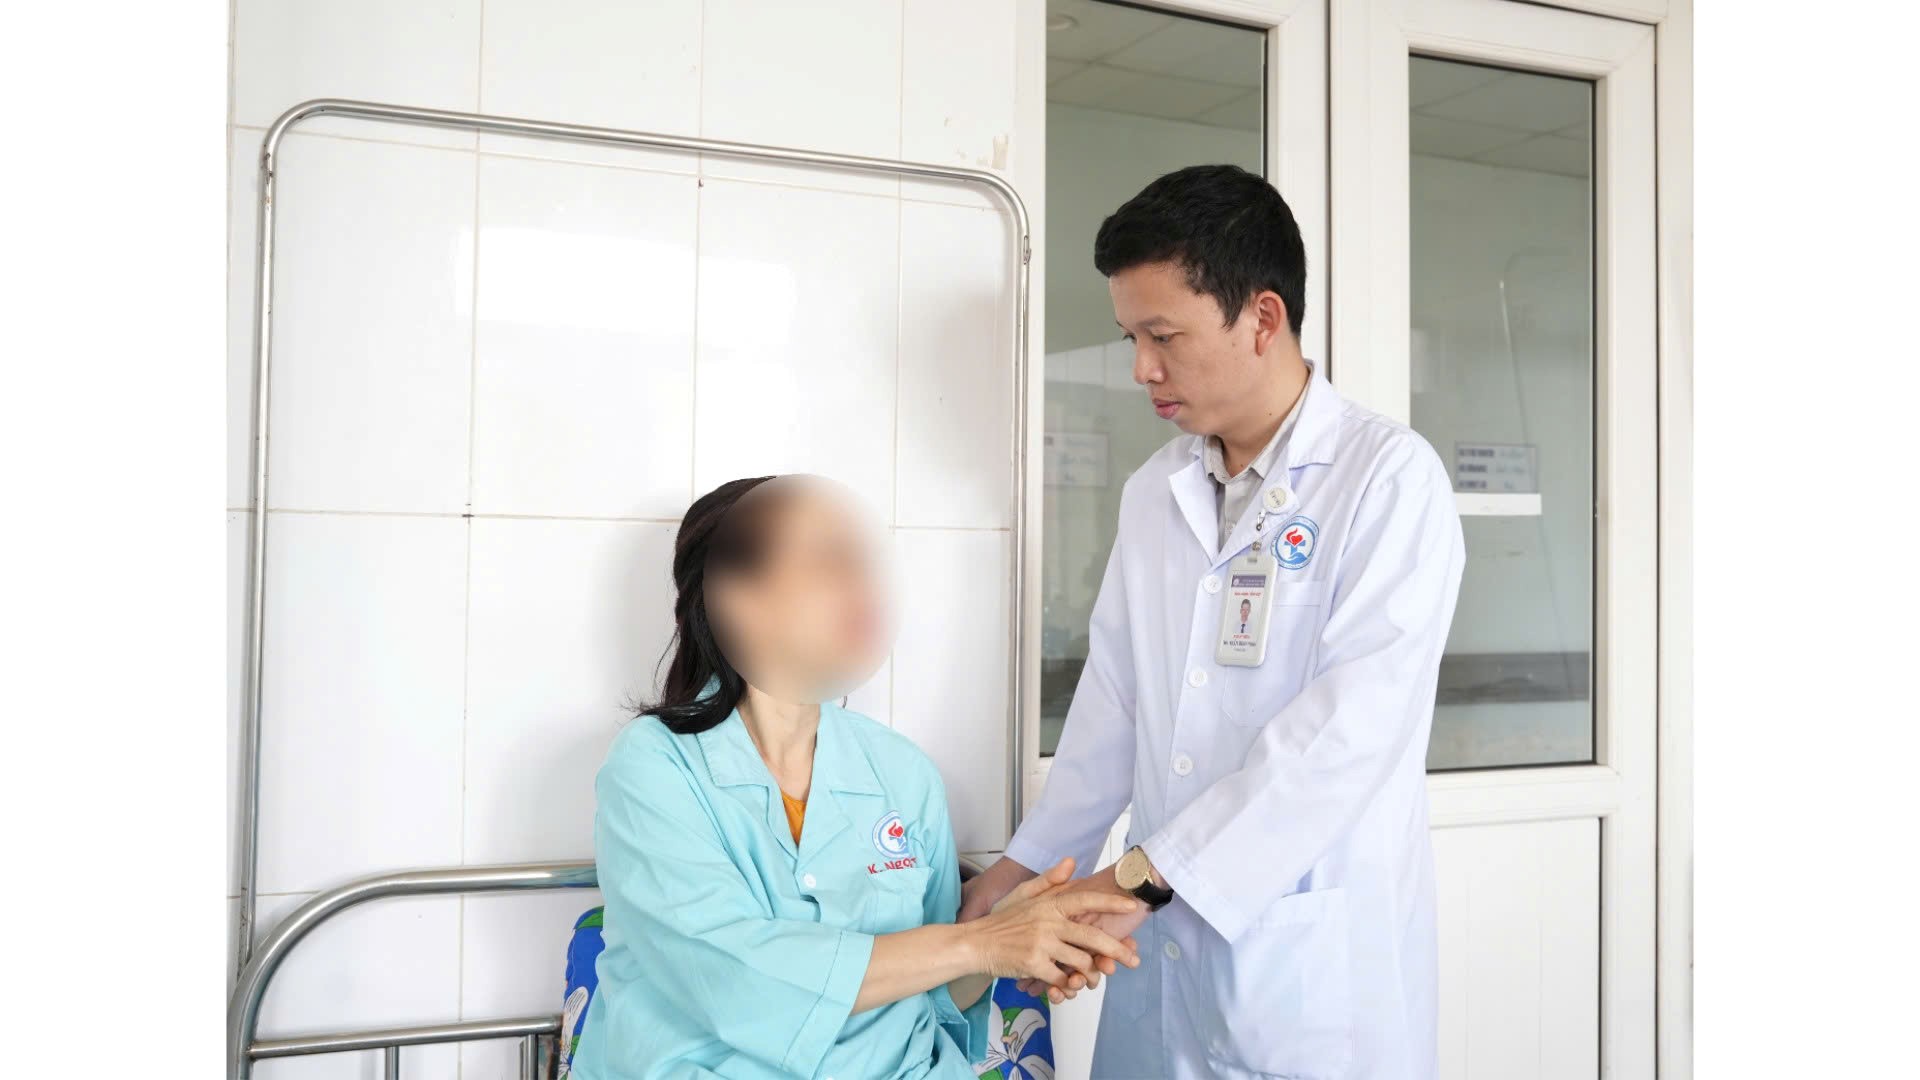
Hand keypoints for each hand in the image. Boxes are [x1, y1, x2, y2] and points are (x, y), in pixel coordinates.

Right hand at [966, 858, 1141, 1003]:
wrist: (975, 944)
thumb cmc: (1000, 920)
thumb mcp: (1023, 893)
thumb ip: (1050, 880)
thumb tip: (1071, 861)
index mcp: (1048, 904)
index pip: (1085, 899)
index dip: (1110, 903)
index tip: (1131, 907)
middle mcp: (1048, 922)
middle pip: (1092, 936)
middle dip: (1117, 950)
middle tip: (1133, 960)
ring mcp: (1041, 944)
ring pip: (1081, 962)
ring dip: (1091, 973)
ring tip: (1095, 979)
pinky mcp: (1034, 964)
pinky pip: (1063, 978)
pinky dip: (1069, 984)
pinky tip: (1069, 986)